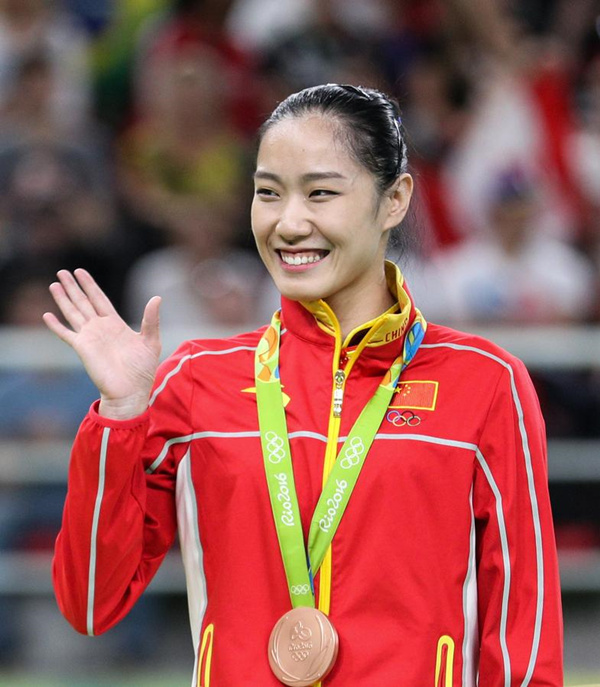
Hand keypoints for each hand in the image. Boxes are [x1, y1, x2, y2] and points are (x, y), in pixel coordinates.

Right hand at [43, 269, 161, 419]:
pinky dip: (56, 325)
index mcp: (115, 324)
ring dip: (63, 299)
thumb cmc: (142, 370)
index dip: (90, 285)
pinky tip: (47, 315)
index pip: (100, 299)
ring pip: (73, 313)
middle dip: (73, 287)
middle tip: (62, 271)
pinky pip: (66, 334)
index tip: (80, 272)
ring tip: (54, 284)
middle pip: (83, 302)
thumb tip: (157, 297)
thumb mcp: (151, 341)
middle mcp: (100, 328)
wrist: (130, 391)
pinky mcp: (82, 348)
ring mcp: (90, 337)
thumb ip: (151, 319)